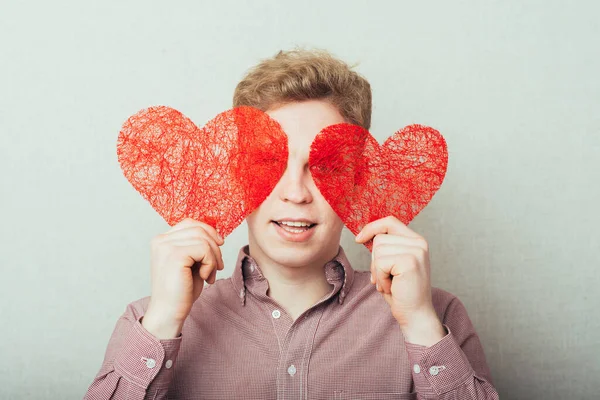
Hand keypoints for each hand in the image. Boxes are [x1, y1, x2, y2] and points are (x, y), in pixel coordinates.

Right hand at [142, 218, 223, 337]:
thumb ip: (197, 246)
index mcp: (162, 240)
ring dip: (214, 258)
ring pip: (204, 239)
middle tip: (218, 267)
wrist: (169, 313)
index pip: (190, 223)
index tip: (219, 246)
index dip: (209, 232)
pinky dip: (210, 263)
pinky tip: (204, 277)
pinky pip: (204, 249)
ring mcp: (166, 246)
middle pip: (199, 229)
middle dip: (215, 247)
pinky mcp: (175, 255)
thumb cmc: (181, 291)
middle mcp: (161, 240)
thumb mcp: (191, 263)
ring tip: (210, 274)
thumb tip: (217, 234)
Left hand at [356, 216, 445, 345]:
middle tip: (386, 278)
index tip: (359, 239)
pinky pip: (380, 262)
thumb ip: (385, 247)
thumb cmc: (401, 292)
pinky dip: (380, 277)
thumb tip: (363, 234)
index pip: (389, 221)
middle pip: (379, 237)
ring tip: (390, 283)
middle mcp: (419, 242)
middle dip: (375, 260)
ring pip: (378, 249)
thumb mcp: (392, 264)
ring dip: (378, 271)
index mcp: (416, 240)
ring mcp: (416, 251)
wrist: (415, 315)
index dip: (372, 228)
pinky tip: (392, 287)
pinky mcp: (410, 261)